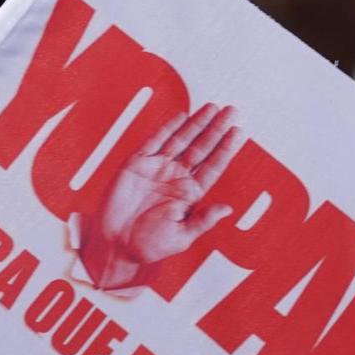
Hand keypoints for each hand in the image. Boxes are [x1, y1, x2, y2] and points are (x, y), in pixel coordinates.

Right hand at [78, 102, 241, 291]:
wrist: (115, 244)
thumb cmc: (148, 246)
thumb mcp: (181, 237)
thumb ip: (203, 220)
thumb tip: (227, 209)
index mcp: (190, 194)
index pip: (213, 166)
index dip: (226, 149)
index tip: (238, 132)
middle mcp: (176, 178)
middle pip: (201, 148)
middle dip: (216, 129)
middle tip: (231, 112)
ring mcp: (157, 169)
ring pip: (182, 140)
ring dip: (197, 123)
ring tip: (212, 108)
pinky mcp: (137, 164)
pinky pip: (155, 141)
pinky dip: (168, 128)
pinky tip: (182, 116)